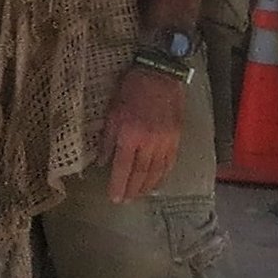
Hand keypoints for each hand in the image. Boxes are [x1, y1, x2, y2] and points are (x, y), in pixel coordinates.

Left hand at [97, 63, 185, 201]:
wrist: (160, 76)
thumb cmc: (130, 90)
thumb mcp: (111, 112)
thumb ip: (107, 139)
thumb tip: (101, 161)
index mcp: (129, 135)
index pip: (122, 167)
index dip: (118, 184)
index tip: (114, 198)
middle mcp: (148, 142)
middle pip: (141, 173)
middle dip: (132, 189)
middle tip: (126, 201)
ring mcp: (165, 142)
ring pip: (157, 171)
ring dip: (147, 186)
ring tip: (139, 196)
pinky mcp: (176, 138)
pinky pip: (170, 162)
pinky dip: (163, 175)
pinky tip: (157, 182)